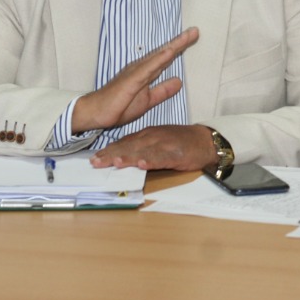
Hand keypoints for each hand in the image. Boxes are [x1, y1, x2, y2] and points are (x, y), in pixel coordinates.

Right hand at [71, 27, 198, 134]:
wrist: (97, 112)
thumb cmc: (119, 105)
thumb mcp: (148, 100)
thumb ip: (162, 91)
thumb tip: (179, 81)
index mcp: (146, 72)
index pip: (166, 59)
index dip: (179, 48)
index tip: (193, 38)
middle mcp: (142, 67)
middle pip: (165, 53)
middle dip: (180, 42)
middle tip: (195, 31)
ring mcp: (137, 71)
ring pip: (159, 56)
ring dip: (174, 46)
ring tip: (188, 36)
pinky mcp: (132, 79)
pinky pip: (149, 68)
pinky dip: (160, 59)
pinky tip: (170, 52)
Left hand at [90, 124, 214, 170]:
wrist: (206, 141)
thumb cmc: (181, 143)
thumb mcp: (157, 141)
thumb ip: (141, 146)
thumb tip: (122, 155)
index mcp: (147, 135)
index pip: (124, 142)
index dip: (109, 150)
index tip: (94, 158)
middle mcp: (153, 137)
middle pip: (129, 146)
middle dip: (111, 154)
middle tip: (96, 163)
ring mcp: (165, 144)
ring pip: (143, 150)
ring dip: (128, 156)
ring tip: (114, 161)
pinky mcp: (177, 153)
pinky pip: (163, 157)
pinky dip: (152, 160)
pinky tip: (143, 164)